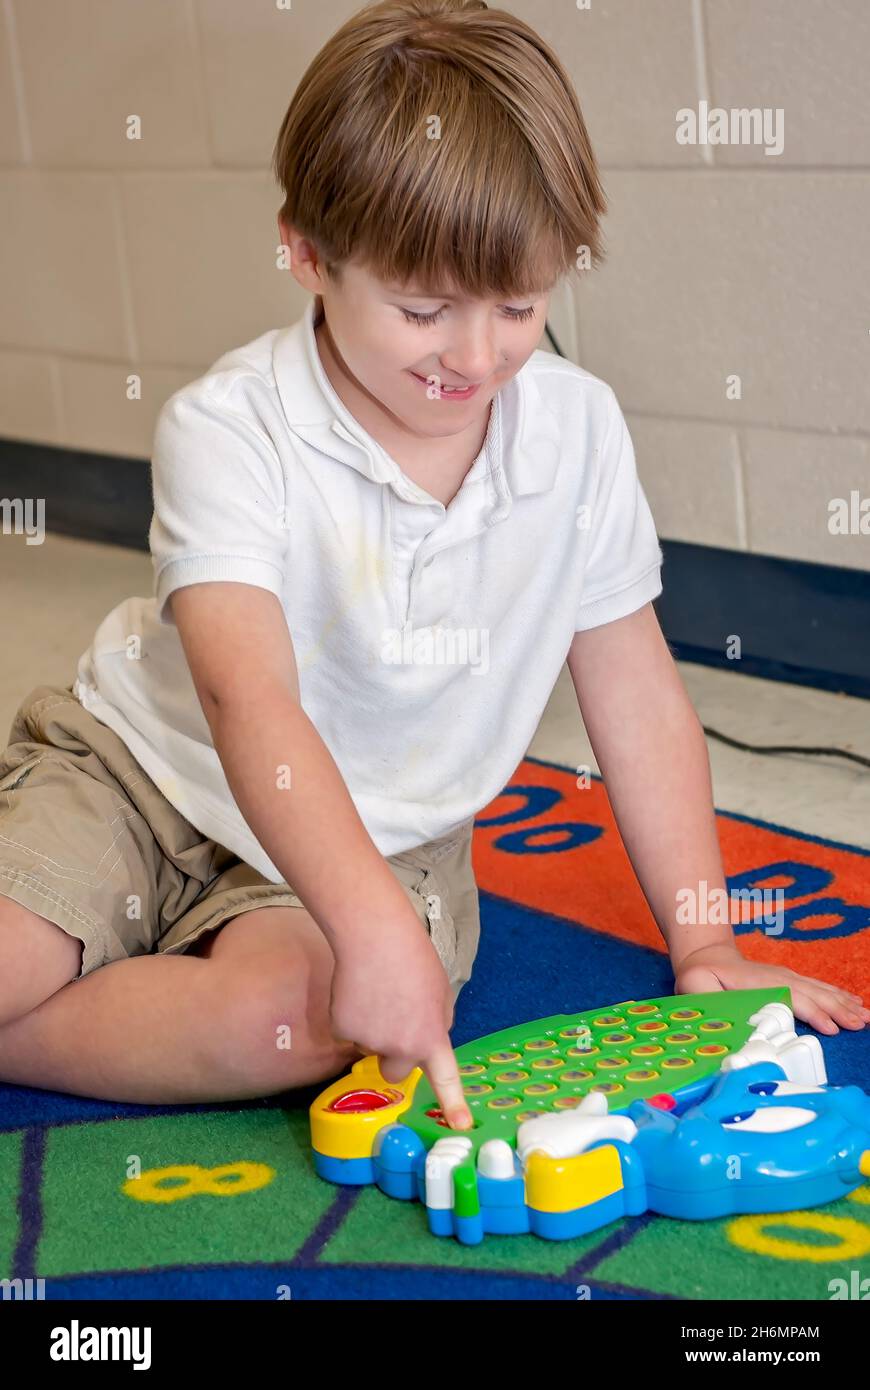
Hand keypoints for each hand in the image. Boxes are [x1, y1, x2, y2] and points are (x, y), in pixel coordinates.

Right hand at [329, 915, 472, 1129]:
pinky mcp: (344, 1030)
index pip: (446, 1078)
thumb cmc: (412, 957)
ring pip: (367, 1046)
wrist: (376, 937)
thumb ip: (437, 1021)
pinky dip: (349, 1015)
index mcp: (432, 1036)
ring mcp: (371, 1041)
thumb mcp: (440, 991)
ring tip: (376, 990)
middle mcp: (402, 1047)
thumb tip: (426, 1037)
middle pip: (395, 1070)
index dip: (454, 1104)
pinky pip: (346, 1031)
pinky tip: (356, 989)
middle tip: (391, 1018)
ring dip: (370, 1027)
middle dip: (391, 1053)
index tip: (462, 1126)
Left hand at [673, 943, 869, 1034]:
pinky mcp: (790, 980)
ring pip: (820, 990)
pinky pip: (819, 988)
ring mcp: (787, 977)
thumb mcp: (694, 985)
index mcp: (759, 983)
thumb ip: (706, 1000)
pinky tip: (855, 1004)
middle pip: (813, 994)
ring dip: (844, 1004)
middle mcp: (778, 978)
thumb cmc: (700, 975)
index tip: (832, 1028)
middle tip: (859, 1024)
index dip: (812, 1013)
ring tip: (865, 1016)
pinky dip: (839, 996)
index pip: (791, 997)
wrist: (707, 955)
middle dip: (838, 1010)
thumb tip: (721, 1018)